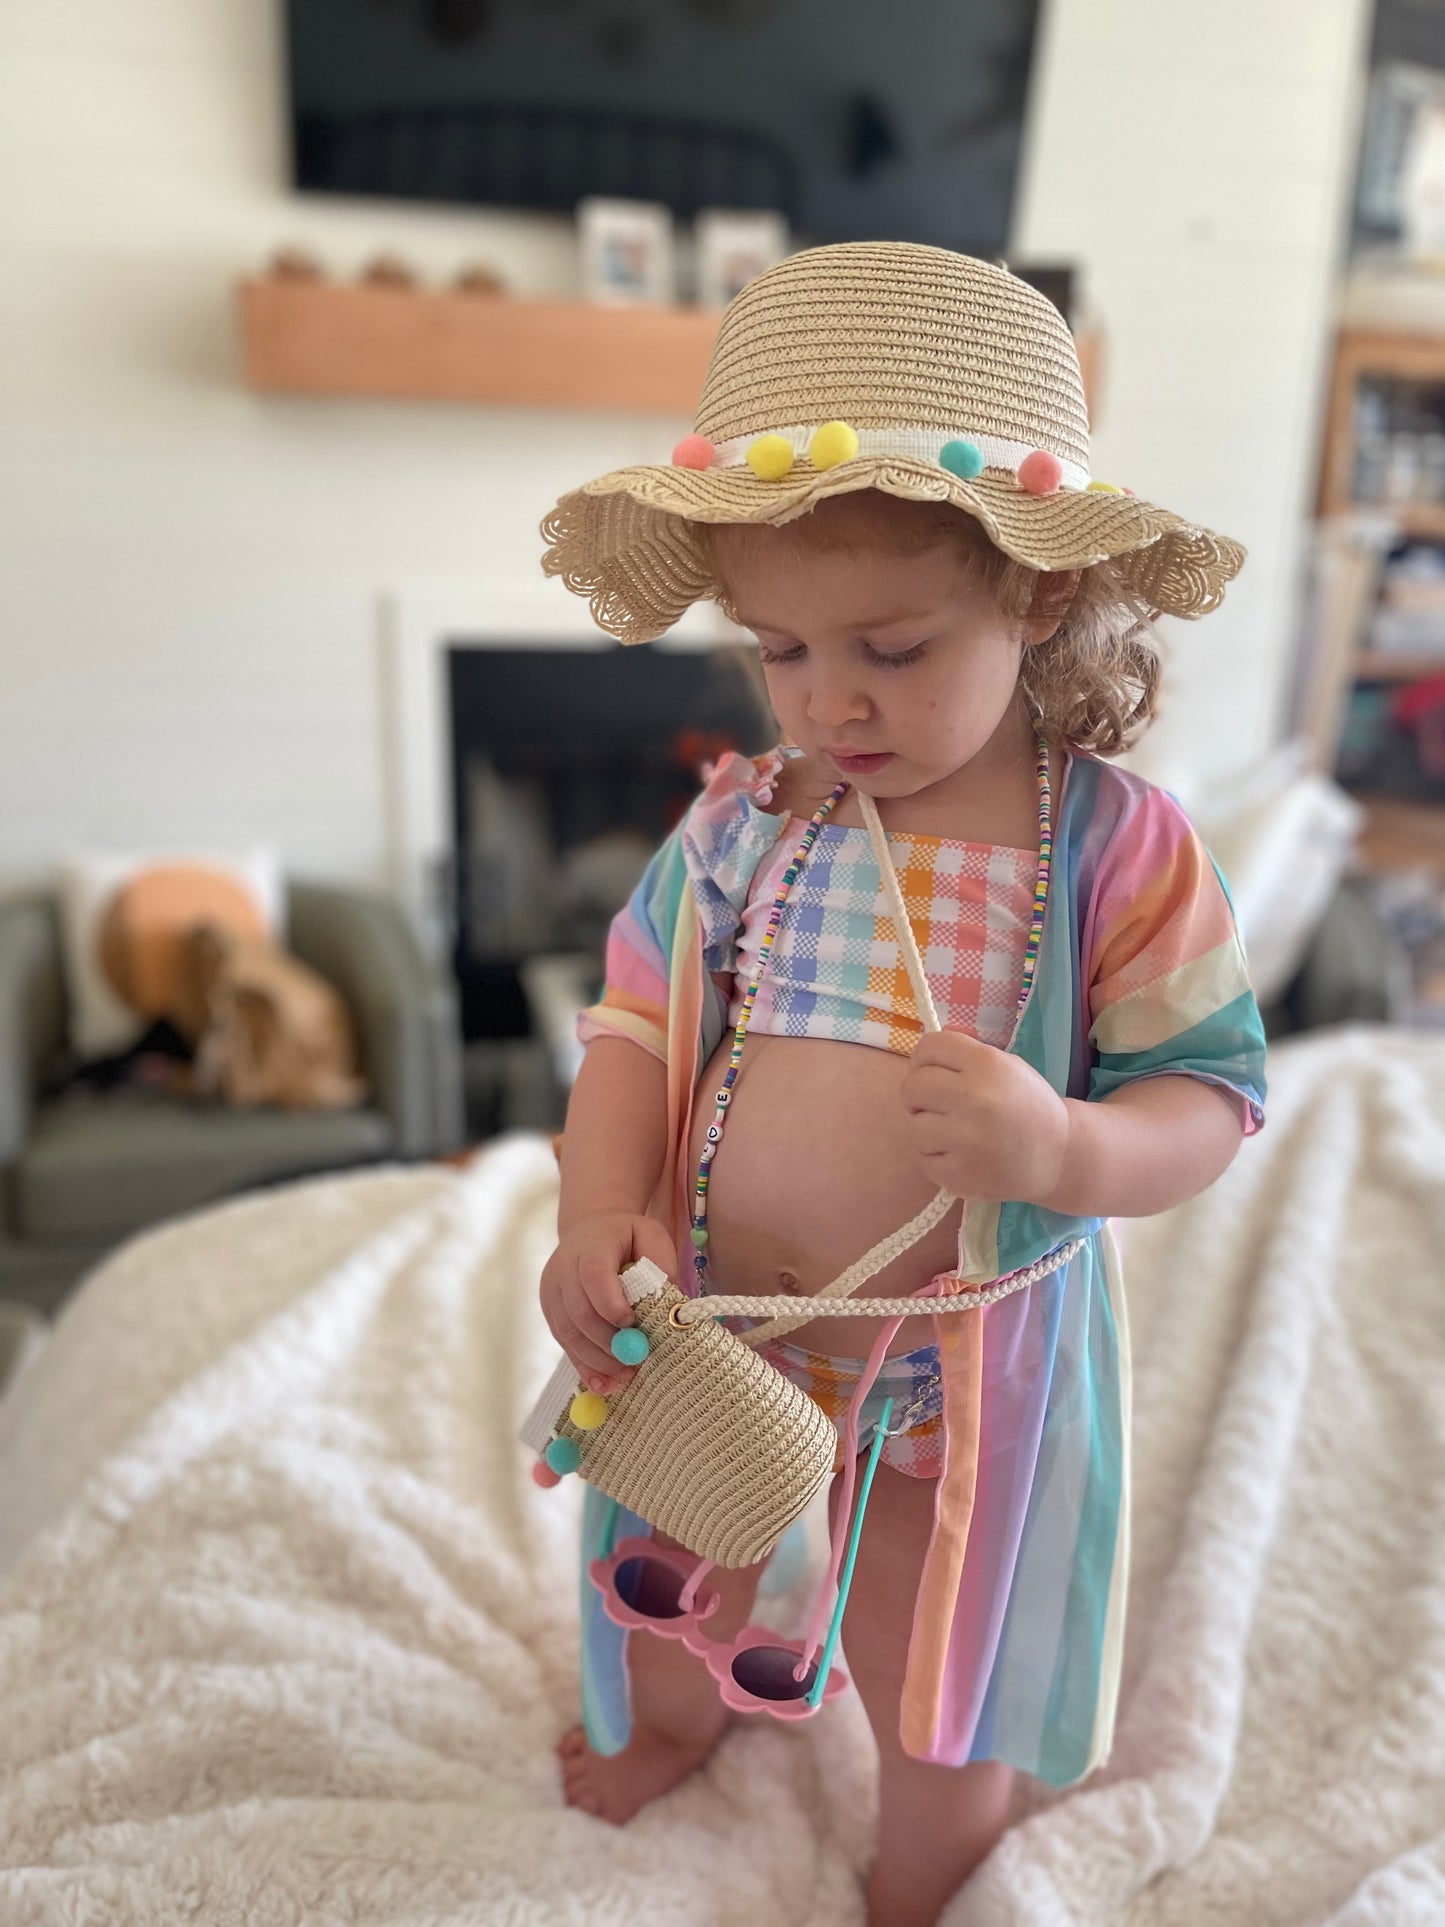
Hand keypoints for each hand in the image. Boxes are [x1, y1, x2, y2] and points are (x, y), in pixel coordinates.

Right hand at [539, 1212, 677, 1395]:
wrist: (590, 1231)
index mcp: (591, 1245)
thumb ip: (660, 1264)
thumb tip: (667, 1305)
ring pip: (568, 1332)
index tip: (632, 1325)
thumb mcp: (651, 1236)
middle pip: (579, 1312)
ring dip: (596, 1359)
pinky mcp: (549, 1310)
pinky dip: (583, 1365)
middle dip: (607, 1343)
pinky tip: (602, 1384)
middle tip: (635, 1361)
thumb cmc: (627, 1237)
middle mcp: (564, 1267)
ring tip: (624, 1375)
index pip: (594, 1276)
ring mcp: (552, 1290)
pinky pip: (563, 1342)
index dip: (611, 1304)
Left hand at [898, 1031, 1069, 1204]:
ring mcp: (966, 1140)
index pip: (929, 1047)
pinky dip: (935, 1157)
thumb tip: (920, 1056)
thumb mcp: (1006, 1065)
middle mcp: (975, 1099)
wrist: (1058, 1155)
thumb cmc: (1027, 1105)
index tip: (931, 1071)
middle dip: (918, 1094)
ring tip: (952, 1132)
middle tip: (935, 1104)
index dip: (924, 1058)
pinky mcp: (960, 1175)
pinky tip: (958, 1154)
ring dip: (926, 1128)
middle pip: (912, 1086)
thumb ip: (964, 1057)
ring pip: (914, 1126)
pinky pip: (922, 1159)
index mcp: (987, 1065)